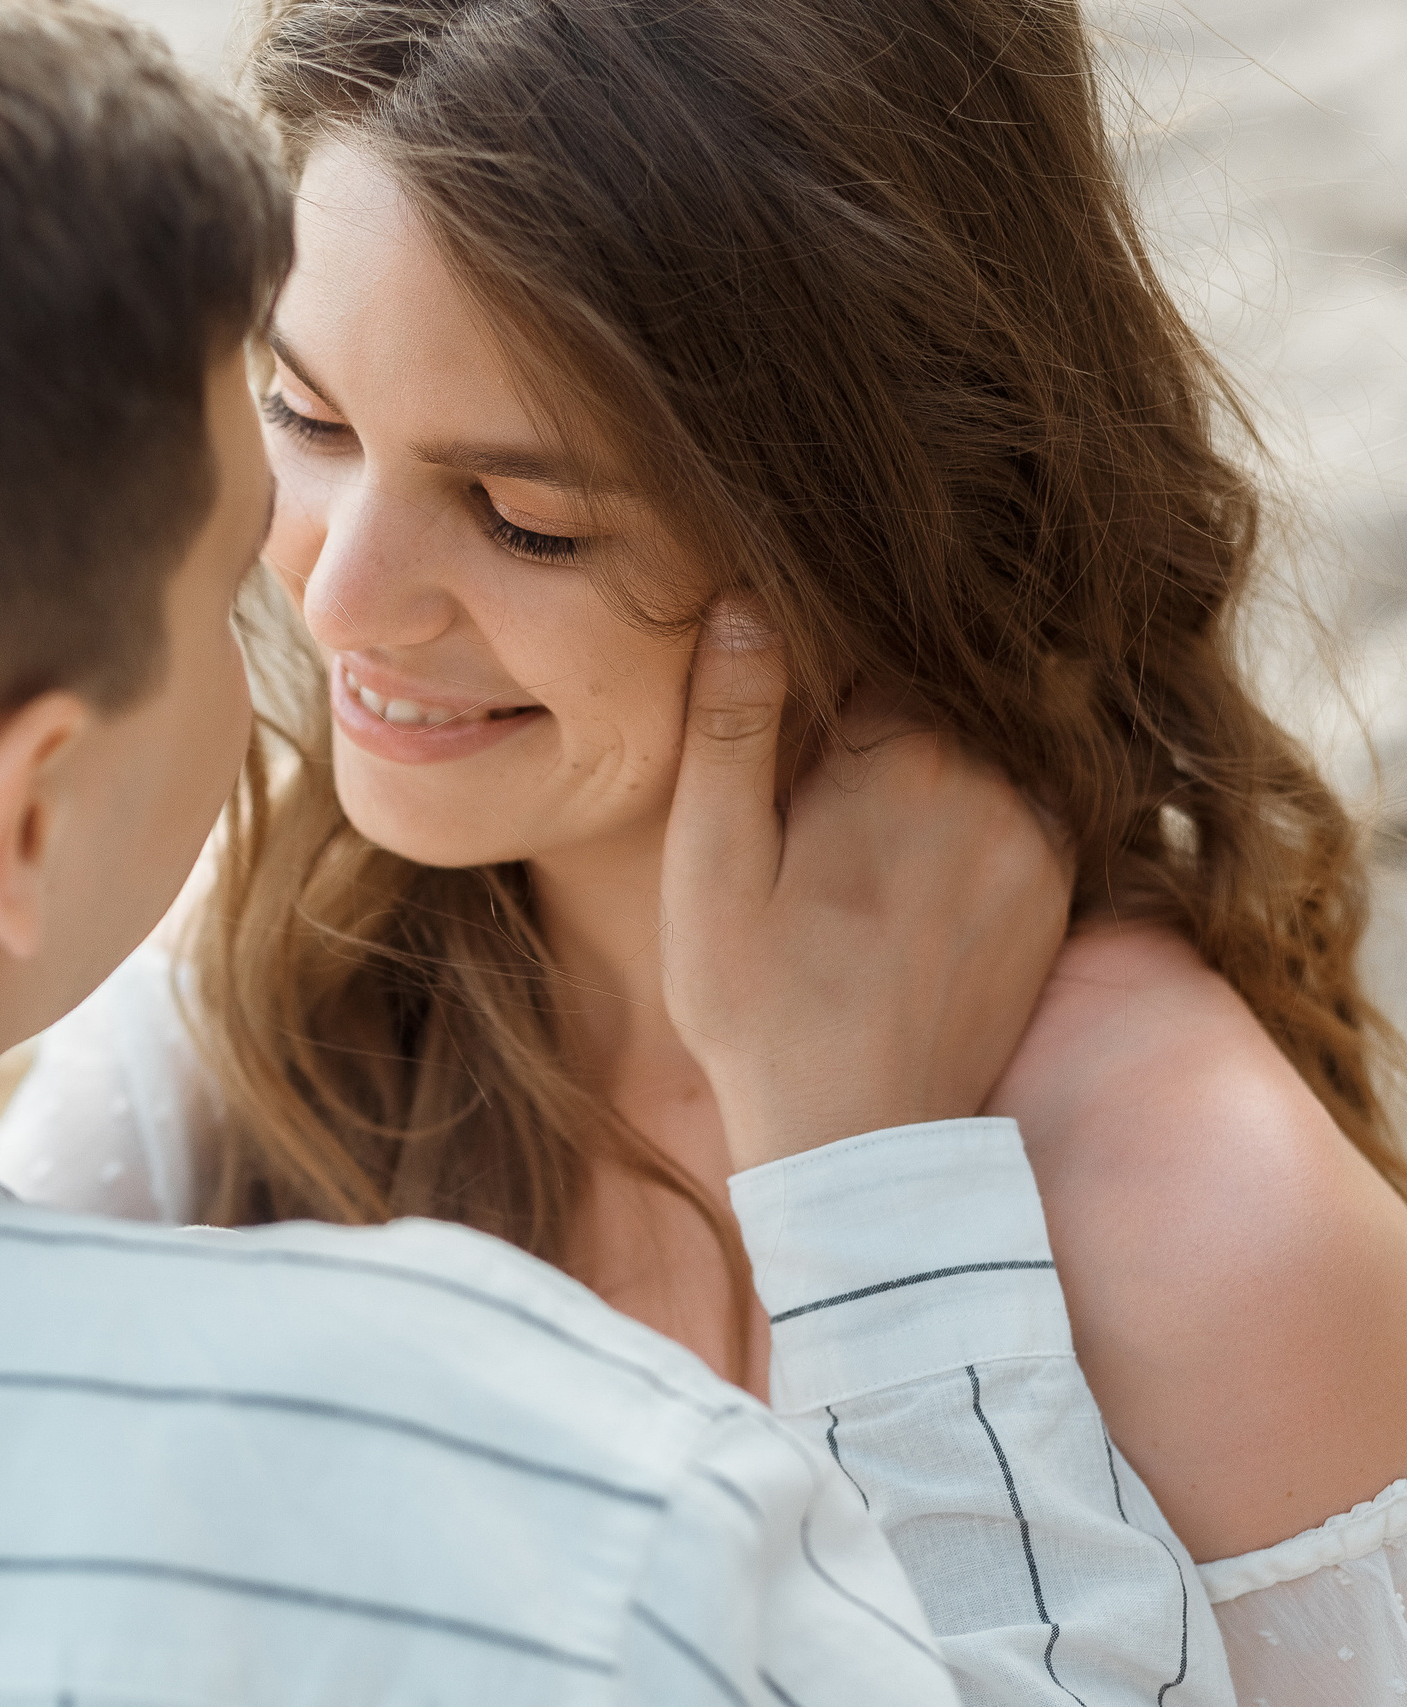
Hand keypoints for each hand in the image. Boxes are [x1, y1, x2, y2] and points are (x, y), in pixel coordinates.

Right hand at [658, 599, 1071, 1169]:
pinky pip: (1012, 811)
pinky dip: (961, 825)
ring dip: (916, 779)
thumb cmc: (758, 1010)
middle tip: (805, 817)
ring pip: (970, 755)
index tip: (777, 746)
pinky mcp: (1057, 892)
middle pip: (922, 702)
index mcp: (898, 759)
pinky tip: (902, 889)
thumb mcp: (710, 869)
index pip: (862, 653)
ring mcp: (1038, 838)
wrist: (862, 1144)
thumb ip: (732, 730)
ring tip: (852, 861)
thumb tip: (748, 602)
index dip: (810, 684)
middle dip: (865, 731)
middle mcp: (991, 782)